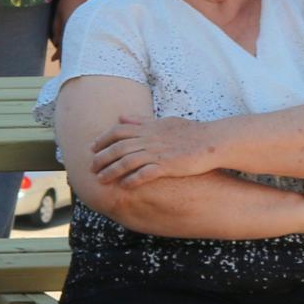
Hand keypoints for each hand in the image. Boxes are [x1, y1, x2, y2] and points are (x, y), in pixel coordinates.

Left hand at [49, 0, 90, 59]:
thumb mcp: (58, 13)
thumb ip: (56, 29)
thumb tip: (55, 43)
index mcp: (71, 27)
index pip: (64, 46)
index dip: (59, 55)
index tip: (53, 60)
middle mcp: (81, 28)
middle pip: (74, 47)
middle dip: (68, 54)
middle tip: (62, 64)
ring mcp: (89, 25)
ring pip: (81, 41)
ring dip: (76, 47)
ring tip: (72, 55)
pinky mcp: (93, 22)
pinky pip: (86, 34)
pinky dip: (81, 39)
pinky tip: (79, 41)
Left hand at [88, 114, 224, 188]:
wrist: (213, 141)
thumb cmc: (191, 132)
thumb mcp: (164, 122)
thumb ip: (141, 121)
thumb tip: (121, 117)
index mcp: (149, 127)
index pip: (118, 131)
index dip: (103, 139)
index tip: (92, 147)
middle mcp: (150, 138)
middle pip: (118, 147)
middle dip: (102, 157)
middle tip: (90, 167)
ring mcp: (158, 152)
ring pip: (127, 161)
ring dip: (112, 171)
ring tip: (101, 180)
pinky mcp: (168, 165)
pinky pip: (146, 173)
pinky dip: (133, 179)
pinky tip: (124, 186)